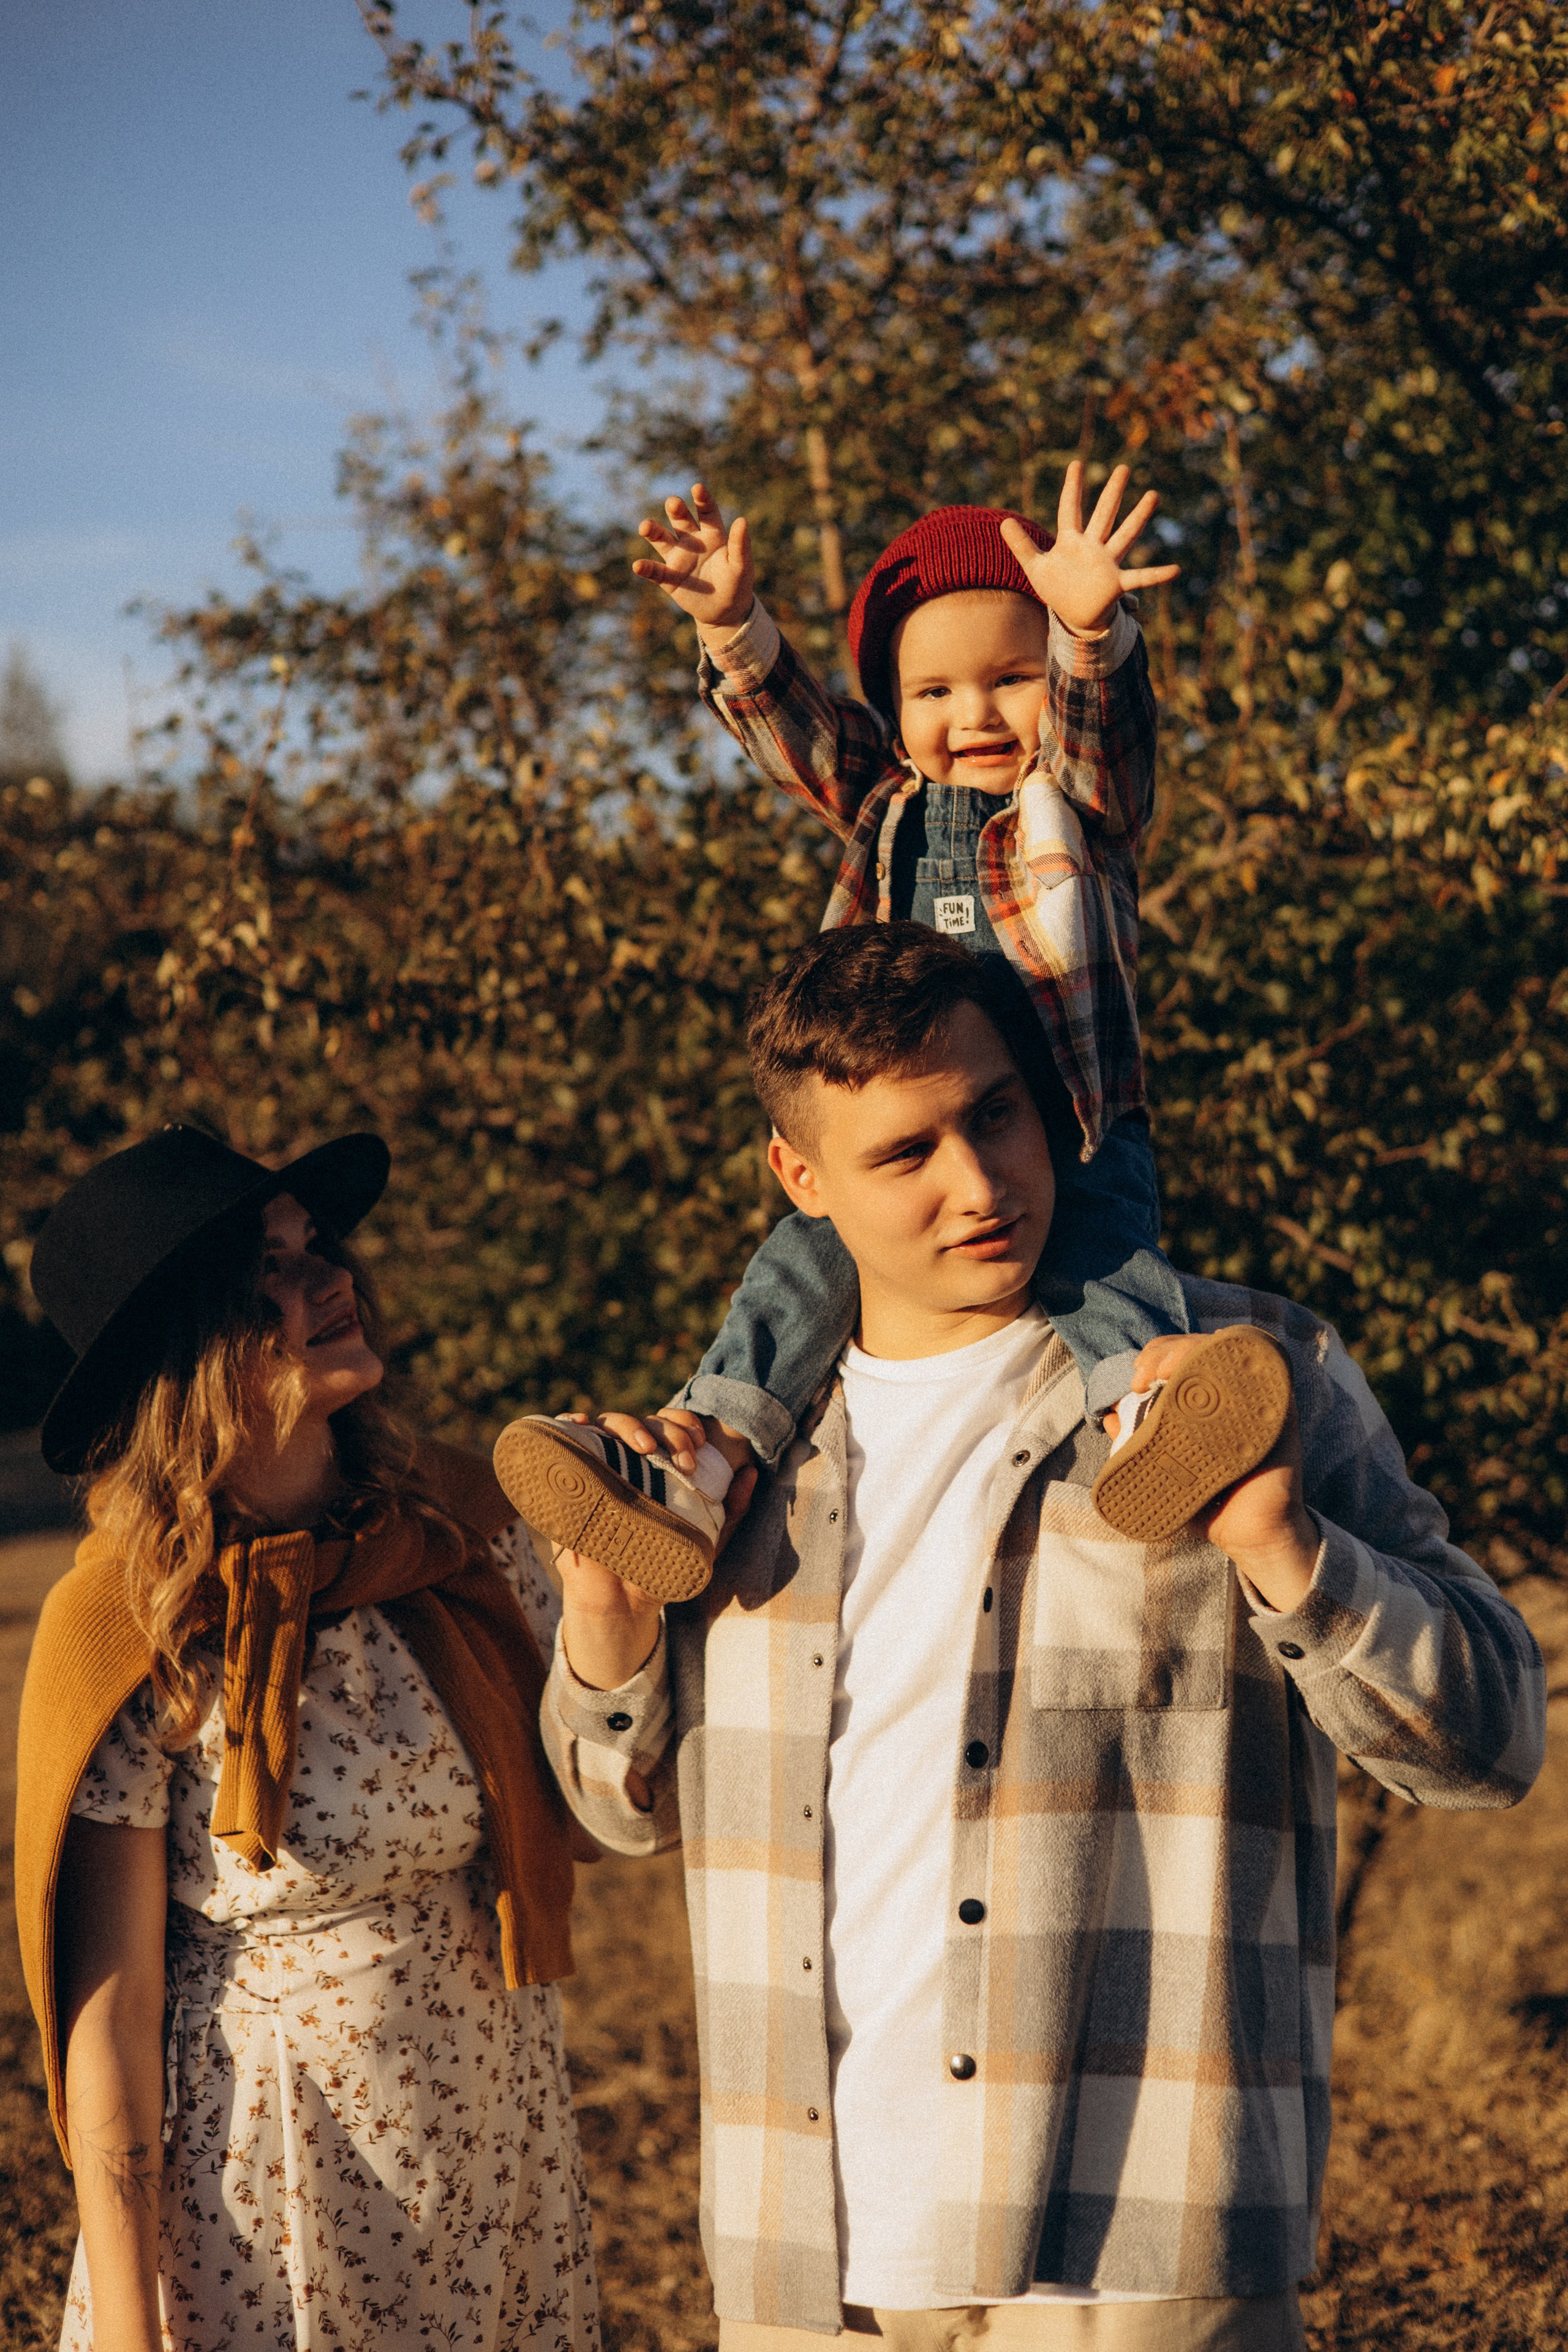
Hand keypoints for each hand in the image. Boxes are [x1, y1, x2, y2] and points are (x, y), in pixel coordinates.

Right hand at [553, 1409, 758, 1690]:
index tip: (698, 1445)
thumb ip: (730, 1508)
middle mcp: (627, 1459)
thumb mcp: (705, 1537)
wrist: (622, 1600)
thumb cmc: (662, 1563)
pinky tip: (579, 1422)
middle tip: (683, 1457)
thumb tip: (751, 1472)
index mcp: (658, 1464)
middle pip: (644, 1422)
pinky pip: (564, 1443)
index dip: (684, 1424)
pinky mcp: (570, 1480)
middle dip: (667, 1431)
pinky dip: (569, 1424)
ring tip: (646, 1448)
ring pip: (607, 1424)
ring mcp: (597, 1466)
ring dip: (628, 1426)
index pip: (670, 1426)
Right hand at [631, 483, 754, 636]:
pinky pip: (656, 571)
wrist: (725, 611)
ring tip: (645, 527)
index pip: (706, 512)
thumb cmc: (736, 583)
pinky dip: (646, 568)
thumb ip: (740, 544)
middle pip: (681, 520)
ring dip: (653, 532)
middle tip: (673, 502)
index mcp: (712, 534)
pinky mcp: (669, 578)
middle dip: (676, 510)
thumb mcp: (741, 565)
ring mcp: (678, 558)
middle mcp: (692, 541)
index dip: (702, 500)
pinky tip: (638, 566)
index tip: (697, 488)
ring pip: (662, 539)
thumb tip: (742, 520)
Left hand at [1000, 461, 1180, 636]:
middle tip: (1123, 468)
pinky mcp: (1116, 583)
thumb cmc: (1057, 588)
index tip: (1076, 464)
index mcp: (1071, 541)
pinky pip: (1141, 577)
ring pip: (1125, 535)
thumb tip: (1003, 522)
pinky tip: (1175, 569)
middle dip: (1112, 492)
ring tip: (1153, 495)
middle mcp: (1093, 547)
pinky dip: (1157, 575)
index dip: (1072, 488)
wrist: (1074, 615)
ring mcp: (1107, 563)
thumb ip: (1021, 545)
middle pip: (1103, 514)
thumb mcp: (1035, 567)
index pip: (1070, 509)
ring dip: (1139, 516)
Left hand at [1116, 1334, 1318, 1612]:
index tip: (1134, 1381)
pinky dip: (1240, 1359)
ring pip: (1229, 1351)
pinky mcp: (1280, 1412)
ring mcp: (1257, 1401)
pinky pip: (1270, 1372)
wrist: (1250, 1538)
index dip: (1155, 1358)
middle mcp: (1233, 1396)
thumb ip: (1138, 1444)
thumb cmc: (1208, 1504)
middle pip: (1202, 1348)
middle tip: (1143, 1374)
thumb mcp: (1165, 1470)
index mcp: (1207, 1405)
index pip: (1181, 1360)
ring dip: (1193, 1349)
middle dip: (1167, 1350)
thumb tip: (1111, 1416)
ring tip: (1165, 1370)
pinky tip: (1210, 1363)